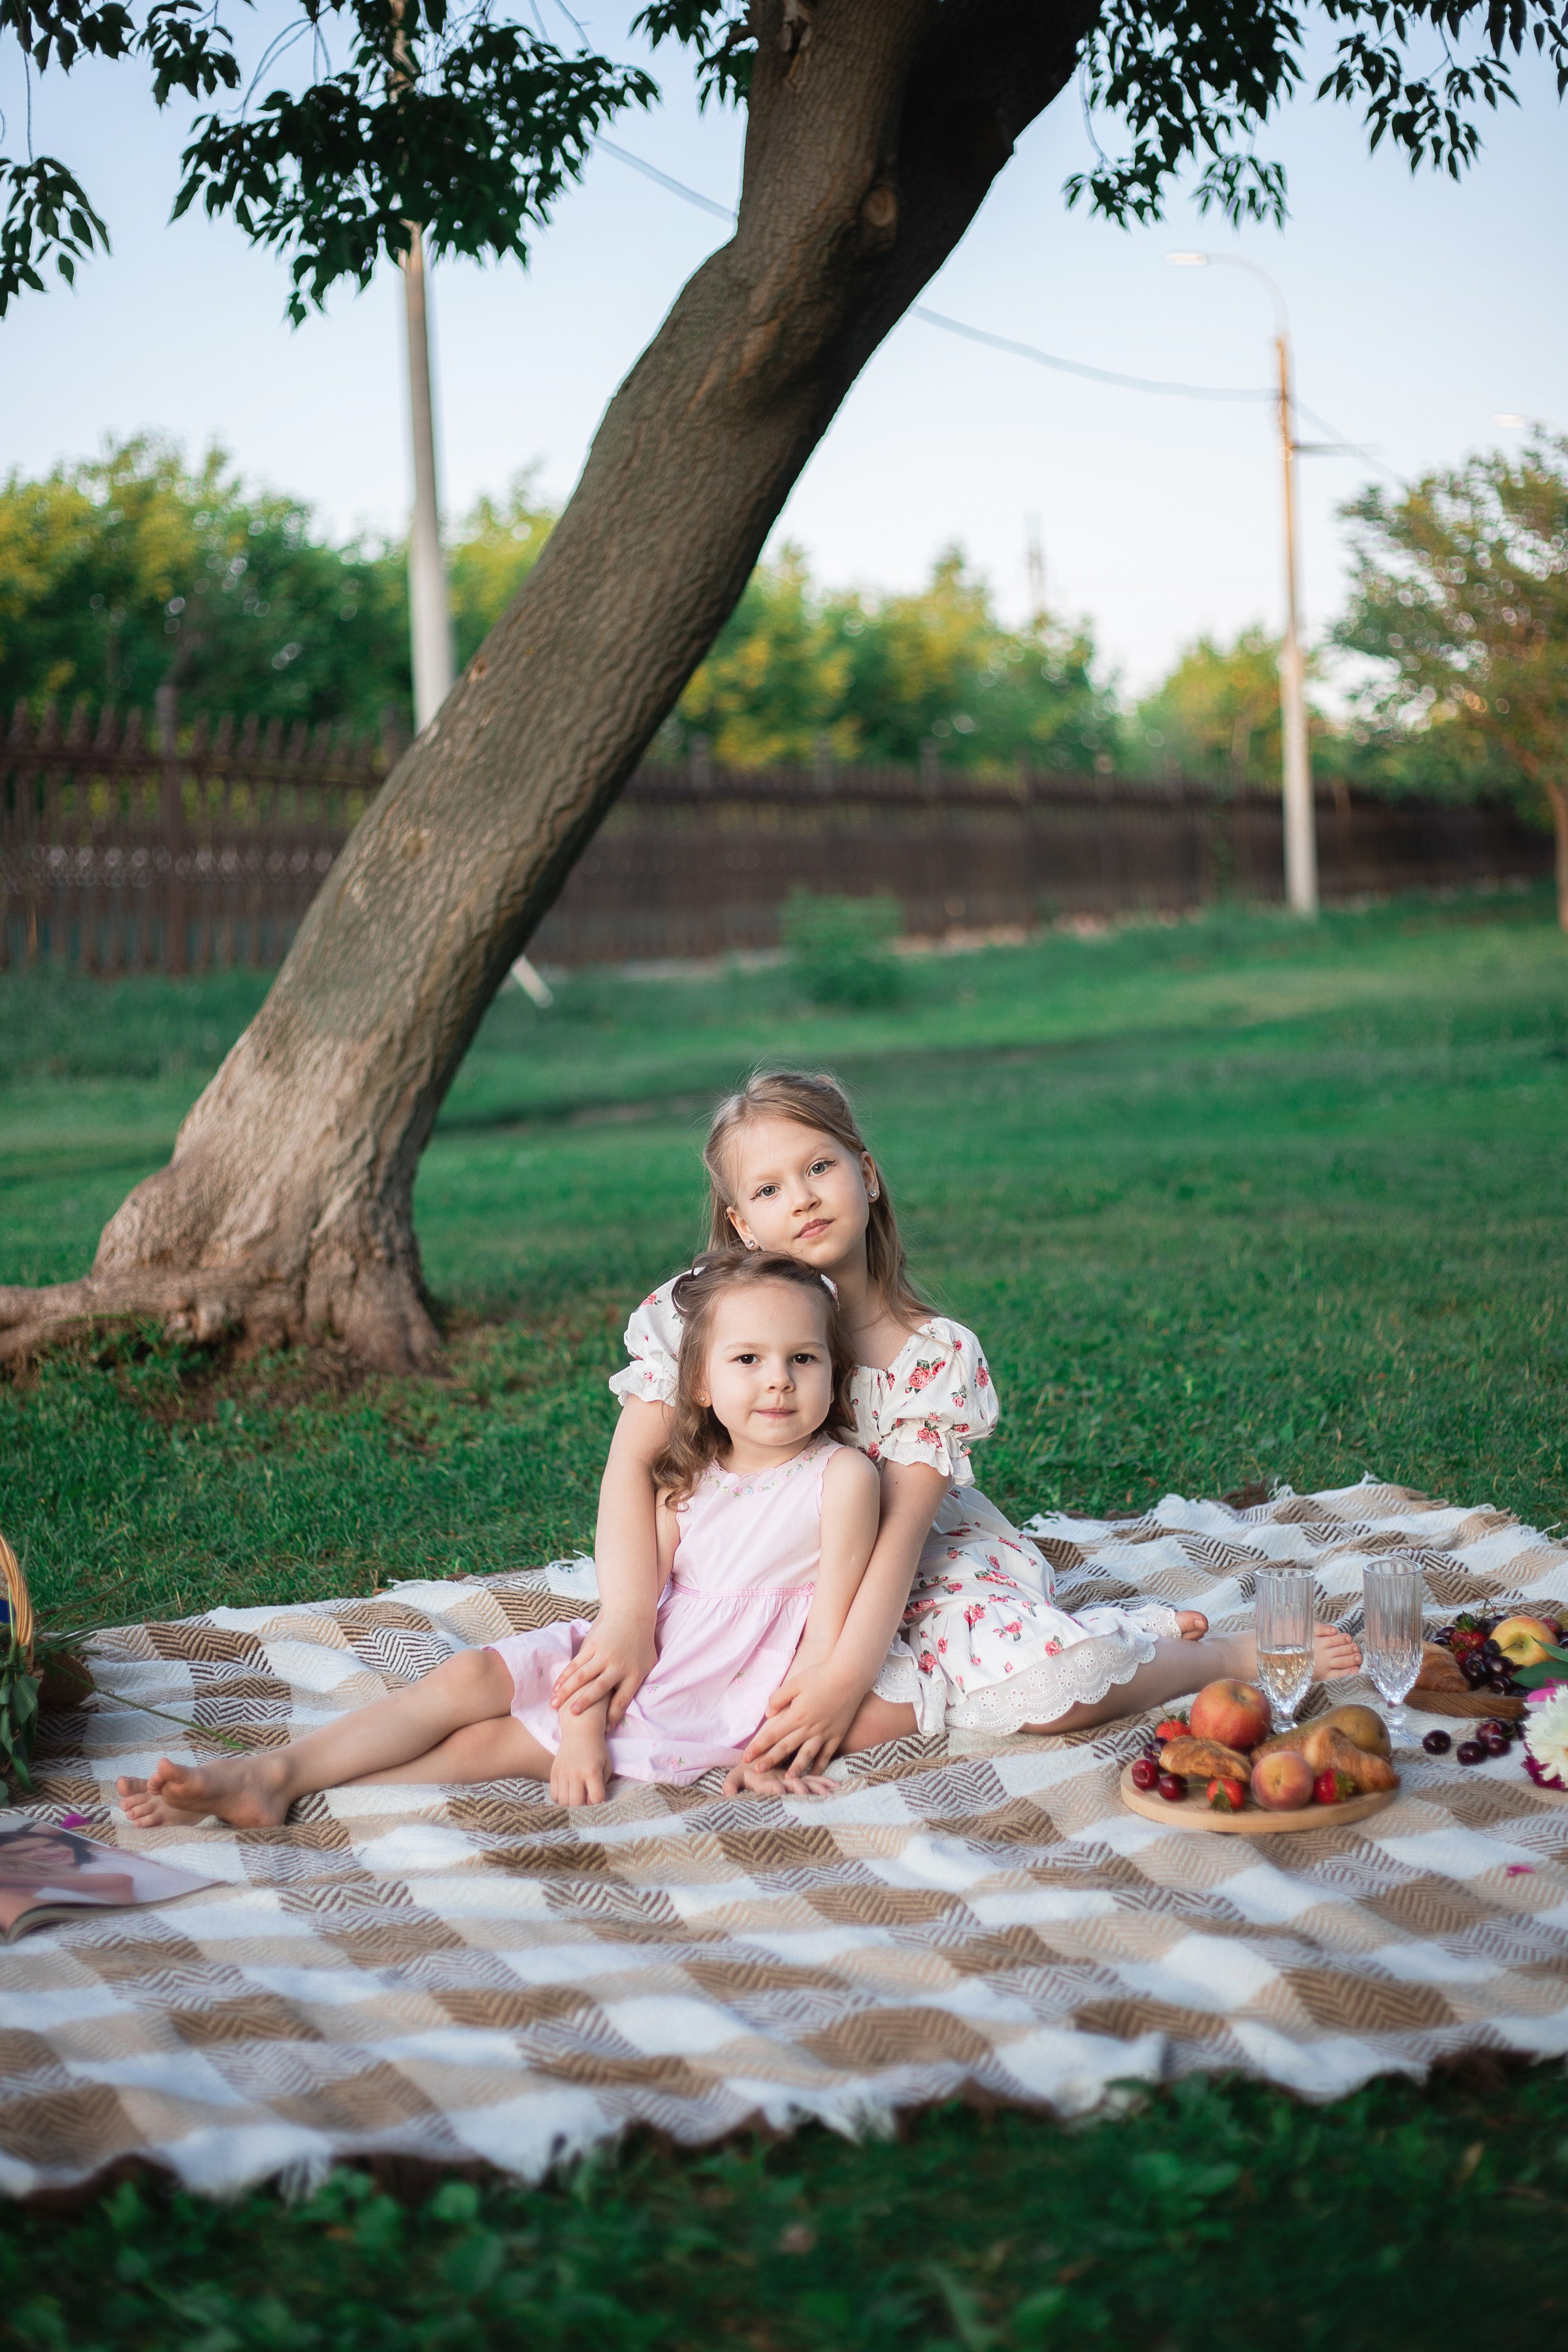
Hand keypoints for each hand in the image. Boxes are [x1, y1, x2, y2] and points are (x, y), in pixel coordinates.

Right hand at [550, 1613, 655, 1728]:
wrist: (632, 1615)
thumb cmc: (642, 1644)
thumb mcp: (649, 1665)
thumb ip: (638, 1685)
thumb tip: (625, 1709)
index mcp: (634, 1674)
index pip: (622, 1699)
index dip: (613, 1716)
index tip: (605, 1731)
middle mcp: (618, 1666)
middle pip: (600, 1688)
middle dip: (586, 1702)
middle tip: (573, 1715)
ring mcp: (603, 1655)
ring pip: (582, 1676)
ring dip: (567, 1690)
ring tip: (555, 1704)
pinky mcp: (592, 1646)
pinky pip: (576, 1663)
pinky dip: (565, 1676)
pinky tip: (556, 1687)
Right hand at [550, 1717, 607, 1805]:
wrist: (580, 1731)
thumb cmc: (597, 1749)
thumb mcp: (606, 1765)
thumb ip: (603, 1784)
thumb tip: (592, 1802)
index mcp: (592, 1771)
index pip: (596, 1799)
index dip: (599, 1801)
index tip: (598, 1796)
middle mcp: (576, 1773)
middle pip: (576, 1803)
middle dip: (583, 1804)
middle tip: (586, 1796)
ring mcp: (562, 1773)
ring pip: (563, 1801)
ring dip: (571, 1802)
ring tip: (577, 1794)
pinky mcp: (553, 1772)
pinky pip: (554, 1795)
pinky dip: (561, 1797)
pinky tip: (568, 1791)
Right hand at [722, 1761, 838, 1798]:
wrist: (754, 1771)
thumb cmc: (745, 1774)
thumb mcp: (735, 1778)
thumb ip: (731, 1784)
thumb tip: (727, 1794)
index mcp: (765, 1785)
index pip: (770, 1787)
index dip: (774, 1788)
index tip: (779, 1790)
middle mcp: (781, 1786)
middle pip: (791, 1788)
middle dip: (800, 1791)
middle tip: (808, 1795)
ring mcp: (791, 1783)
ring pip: (806, 1785)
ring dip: (816, 1789)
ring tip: (827, 1794)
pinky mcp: (799, 1778)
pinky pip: (814, 1780)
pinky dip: (823, 1782)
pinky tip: (835, 1787)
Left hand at [741, 1660, 861, 1778]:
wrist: (850, 1676)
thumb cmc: (821, 1676)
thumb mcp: (795, 1682)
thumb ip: (779, 1698)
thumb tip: (768, 1714)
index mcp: (796, 1715)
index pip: (773, 1734)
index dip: (758, 1746)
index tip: (746, 1756)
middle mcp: (809, 1728)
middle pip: (785, 1748)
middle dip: (770, 1760)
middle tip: (756, 1771)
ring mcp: (824, 1734)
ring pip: (806, 1756)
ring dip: (794, 1769)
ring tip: (786, 1781)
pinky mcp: (837, 1735)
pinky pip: (827, 1755)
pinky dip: (820, 1767)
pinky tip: (813, 1775)